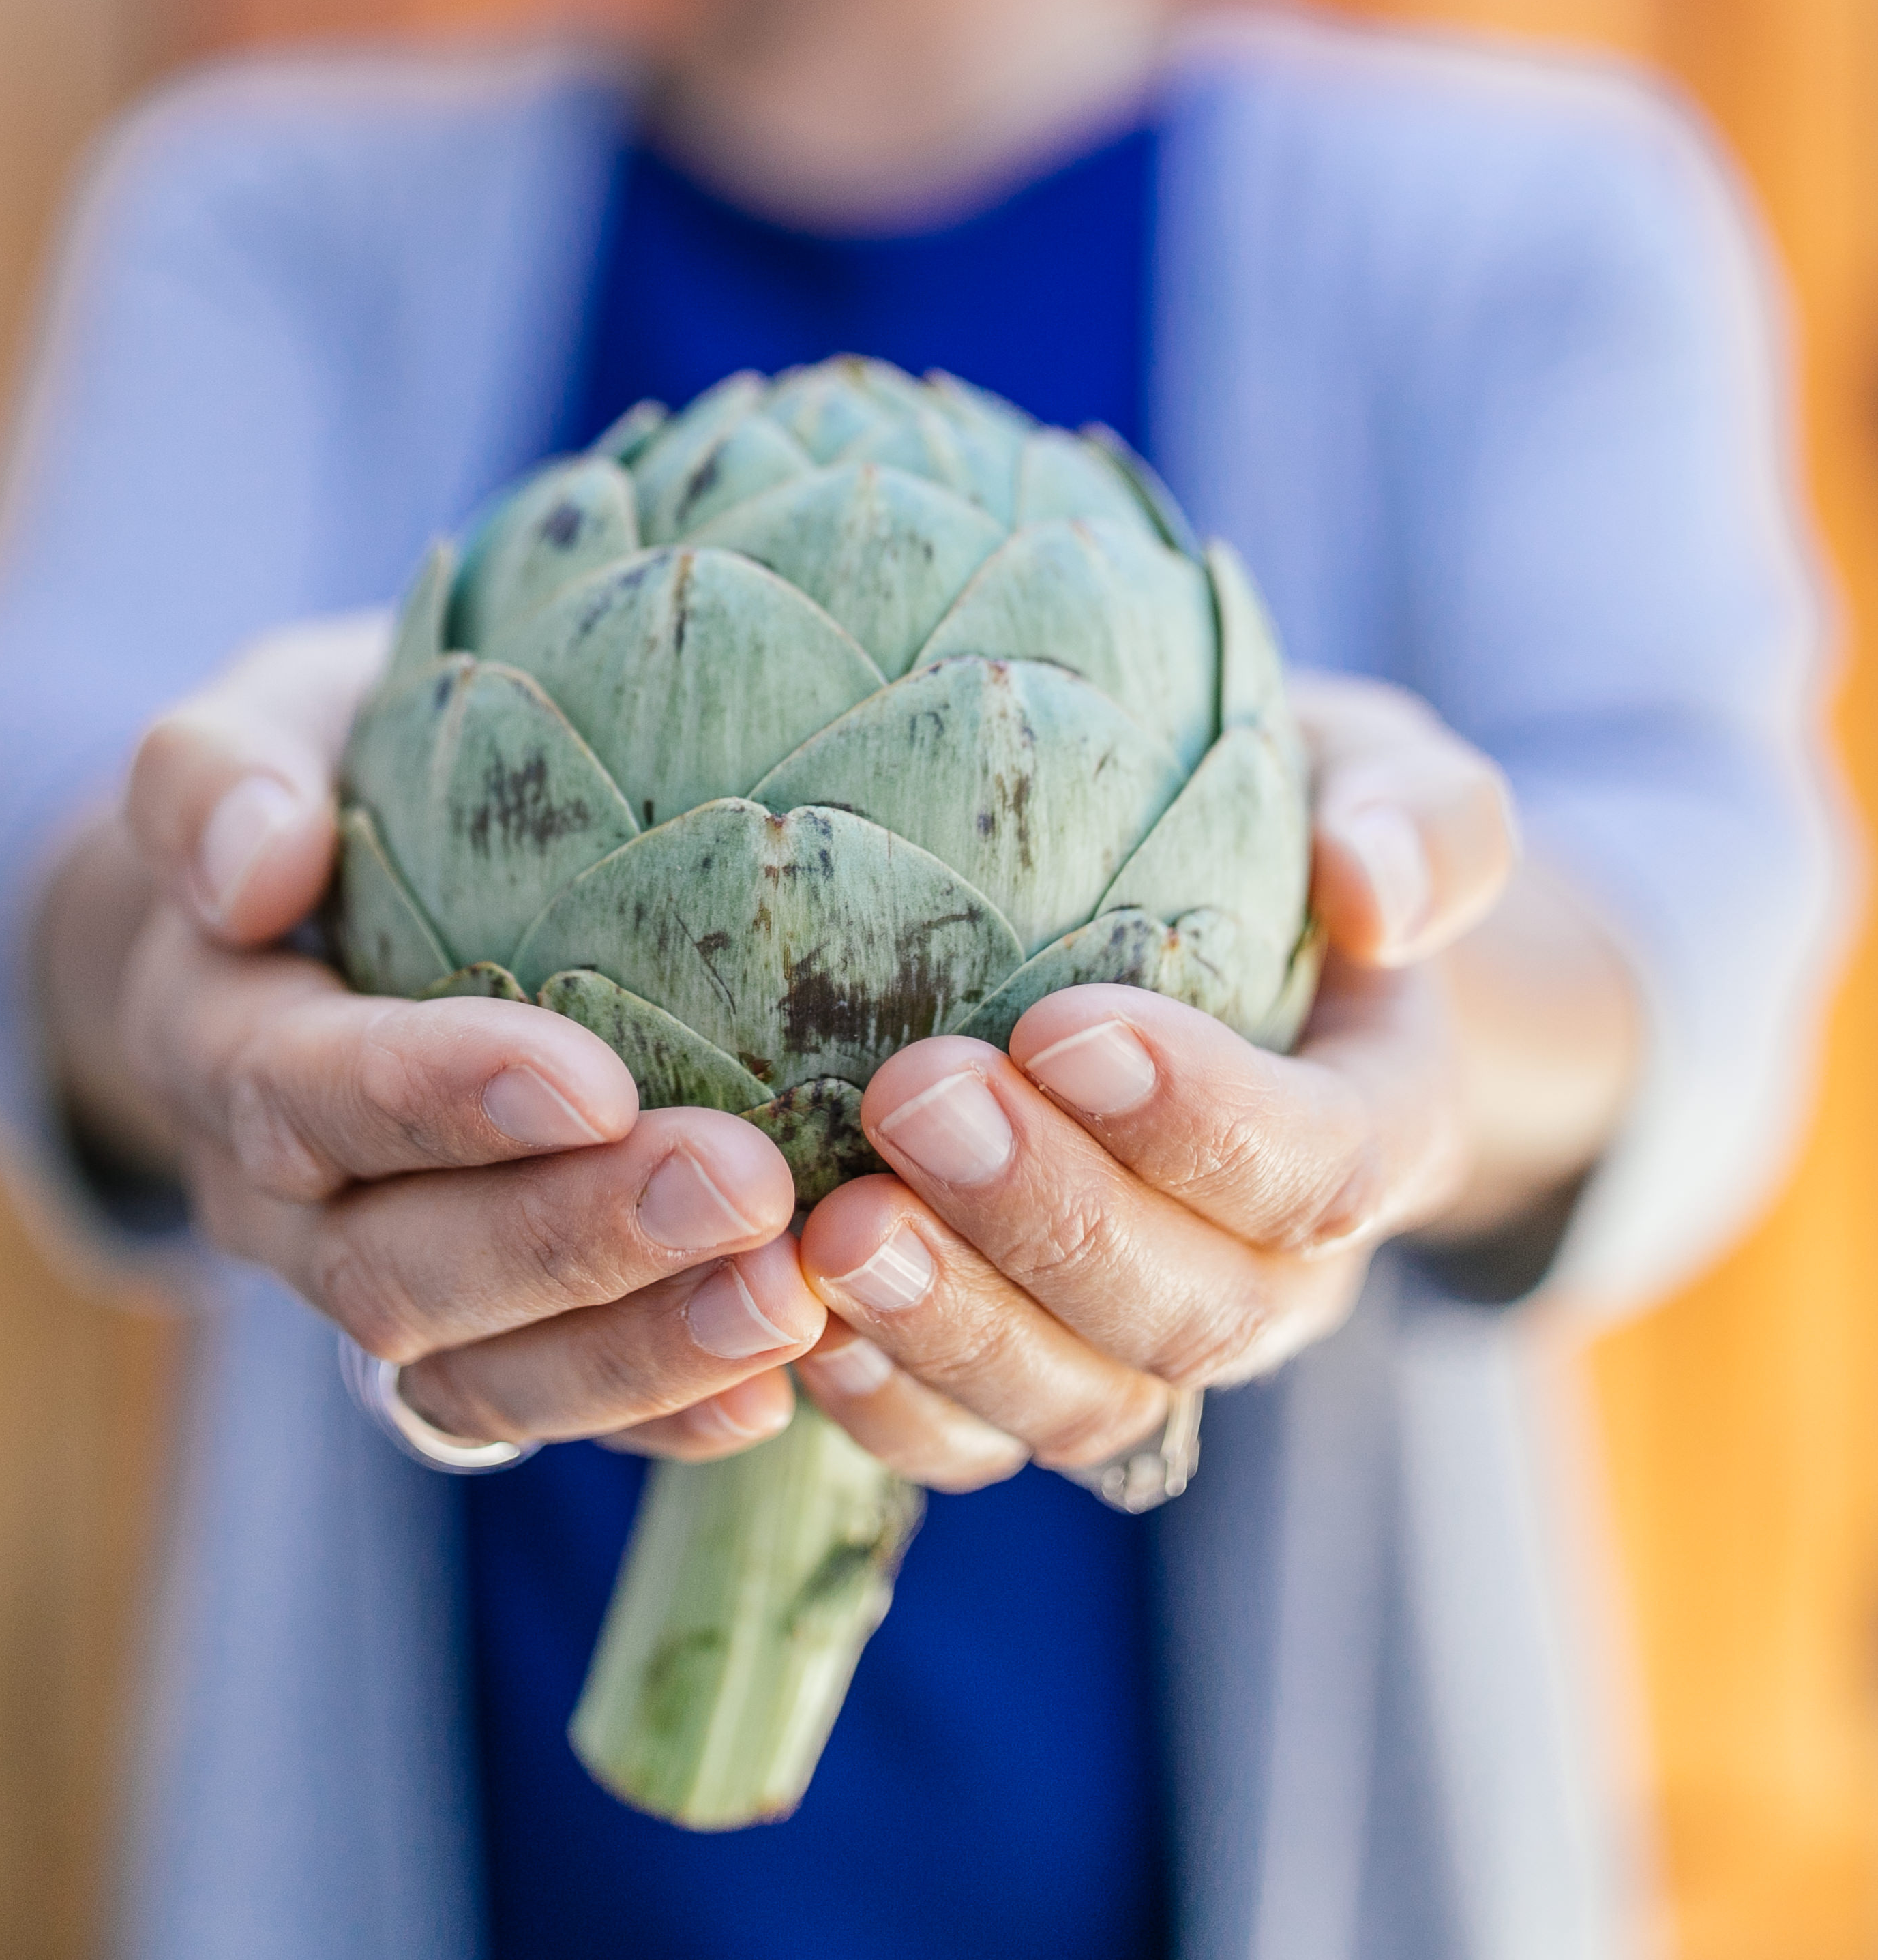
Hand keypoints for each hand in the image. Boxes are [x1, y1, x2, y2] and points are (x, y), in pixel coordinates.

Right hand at [39, 617, 824, 1462]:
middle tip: (748, 1188)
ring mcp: (370, 1282)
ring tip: (790, 1303)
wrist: (303, 898)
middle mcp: (277, 1197)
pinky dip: (657, 1411)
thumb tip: (253, 866)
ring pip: (474, 1372)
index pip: (307, 1092)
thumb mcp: (265, 722)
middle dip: (572, 1240)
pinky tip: (785, 1384)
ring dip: (633, 1351)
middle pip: (397, 1266)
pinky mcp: (469, 1333)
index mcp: (220, 1036)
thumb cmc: (325, 771)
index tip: (592, 1081)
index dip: (438, 1099)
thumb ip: (221, 772)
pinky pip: (544, 1406)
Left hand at [789, 676, 1572, 1490]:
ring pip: (1086, 1401)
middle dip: (1049, 1218)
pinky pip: (983, 1440)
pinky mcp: (1046, 1371)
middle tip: (915, 1099)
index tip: (1062, 1027)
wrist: (1239, 933)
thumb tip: (1372, 890)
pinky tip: (800, 1322)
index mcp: (1385, 1125)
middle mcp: (1286, 1270)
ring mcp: (1160, 1339)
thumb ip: (1418, 820)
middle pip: (1194, 1309)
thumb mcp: (1385, 780)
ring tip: (836, 1233)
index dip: (1199, 1119)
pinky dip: (895, 1404)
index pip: (1321, 1166)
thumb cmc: (1298, 831)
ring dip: (957, 1328)